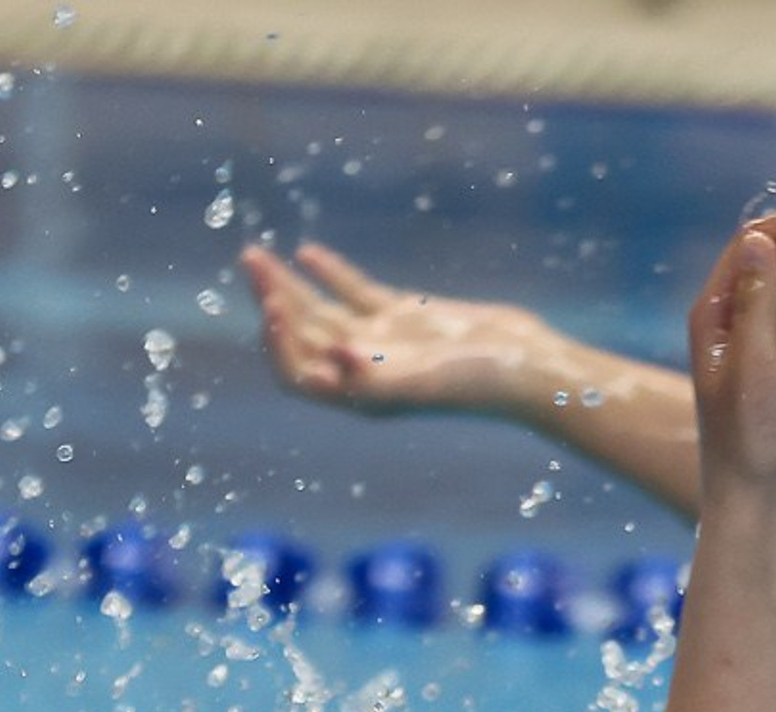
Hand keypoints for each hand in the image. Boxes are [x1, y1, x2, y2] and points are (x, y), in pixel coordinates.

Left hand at [240, 239, 558, 421]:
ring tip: (255, 254)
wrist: (524, 366)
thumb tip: (335, 356)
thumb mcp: (424, 380)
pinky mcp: (405, 316)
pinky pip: (356, 293)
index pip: (299, 374)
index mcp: (362, 396)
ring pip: (321, 311)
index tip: (272, 307)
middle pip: (301, 338)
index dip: (277, 344)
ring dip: (288, 285)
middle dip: (272, 300)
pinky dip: (330, 273)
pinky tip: (307, 251)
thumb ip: (377, 376)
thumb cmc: (477, 383)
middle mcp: (366, 371)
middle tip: (251, 261)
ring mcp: (384, 342)